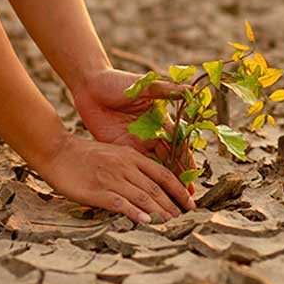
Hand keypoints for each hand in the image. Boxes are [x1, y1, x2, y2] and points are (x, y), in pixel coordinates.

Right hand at [38, 134, 195, 221]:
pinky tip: (145, 222)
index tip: (191, 204)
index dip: (180, 190)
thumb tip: (149, 185)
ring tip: (171, 224)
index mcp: (131, 156)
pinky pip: (121, 203)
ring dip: (159, 212)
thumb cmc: (84, 155)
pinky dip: (135, 213)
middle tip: (185, 220)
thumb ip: (131, 166)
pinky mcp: (98, 190)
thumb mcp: (113, 153)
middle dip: (173, 206)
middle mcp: (125, 166)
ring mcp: (112, 178)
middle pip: (156, 189)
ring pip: (143, 197)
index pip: (163, 174)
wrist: (57, 151)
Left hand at [72, 68, 198, 192]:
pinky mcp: (119, 147)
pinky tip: (146, 195)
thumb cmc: (117, 82)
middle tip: (186, 198)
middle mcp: (150, 133)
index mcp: (159, 119)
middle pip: (168, 159)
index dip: (186, 159)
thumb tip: (191, 90)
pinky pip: (133, 166)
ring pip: (152, 167)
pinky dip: (140, 180)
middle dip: (178, 178)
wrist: (90, 85)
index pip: (177, 143)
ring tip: (171, 202)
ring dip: (161, 184)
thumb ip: (165, 90)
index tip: (194, 174)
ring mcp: (135, 142)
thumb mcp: (142, 85)